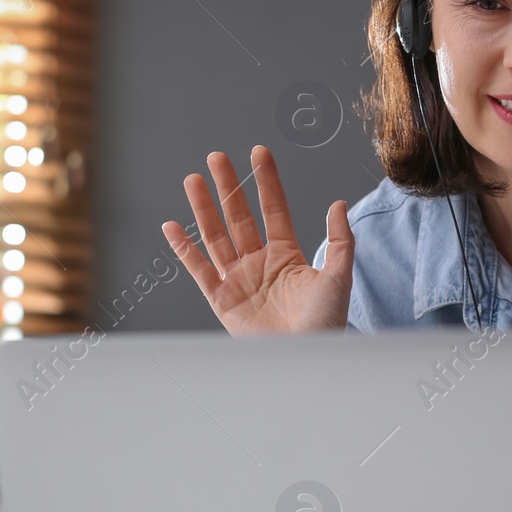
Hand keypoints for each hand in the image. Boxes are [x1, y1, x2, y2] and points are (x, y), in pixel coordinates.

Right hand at [160, 146, 353, 335]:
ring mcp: (238, 279)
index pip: (273, 209)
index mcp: (286, 255)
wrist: (305, 359)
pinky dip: (184, 249)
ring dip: (204, 208)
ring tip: (193, 179)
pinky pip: (199, 269)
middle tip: (216, 156)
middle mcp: (259, 263)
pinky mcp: (221, 300)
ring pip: (216, 236)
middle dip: (228, 186)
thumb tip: (338, 204)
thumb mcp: (339, 278)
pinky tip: (172, 226)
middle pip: (239, 216)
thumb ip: (339, 241)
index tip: (259, 153)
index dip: (266, 181)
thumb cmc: (325, 324)